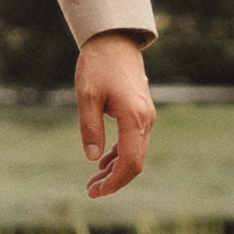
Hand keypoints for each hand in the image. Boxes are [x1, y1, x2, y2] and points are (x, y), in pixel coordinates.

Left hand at [77, 33, 154, 198]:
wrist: (114, 41)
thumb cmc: (98, 65)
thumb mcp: (87, 96)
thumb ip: (90, 128)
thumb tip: (93, 158)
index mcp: (134, 118)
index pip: (130, 162)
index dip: (114, 181)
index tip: (96, 192)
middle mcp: (145, 120)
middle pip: (135, 162)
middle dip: (114, 180)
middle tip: (91, 191)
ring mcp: (145, 116)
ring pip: (135, 153)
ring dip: (116, 169)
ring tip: (93, 180)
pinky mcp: (140, 112)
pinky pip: (133, 141)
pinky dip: (119, 154)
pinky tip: (103, 161)